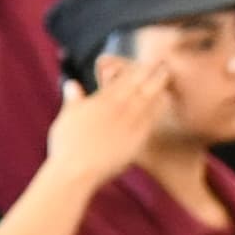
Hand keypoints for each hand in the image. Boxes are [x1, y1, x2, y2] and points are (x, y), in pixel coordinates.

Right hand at [43, 56, 172, 189]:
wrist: (76, 171)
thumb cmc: (67, 146)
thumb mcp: (67, 116)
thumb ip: (73, 98)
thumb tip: (72, 84)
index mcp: (103, 100)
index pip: (125, 77)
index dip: (138, 68)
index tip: (146, 63)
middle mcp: (120, 108)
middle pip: (142, 85)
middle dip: (154, 73)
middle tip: (163, 64)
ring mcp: (131, 124)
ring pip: (151, 100)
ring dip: (160, 87)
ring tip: (167, 79)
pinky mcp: (137, 140)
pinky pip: (153, 119)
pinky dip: (160, 107)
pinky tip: (166, 102)